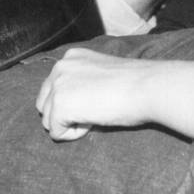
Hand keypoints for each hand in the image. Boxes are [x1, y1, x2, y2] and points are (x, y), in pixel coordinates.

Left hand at [34, 49, 157, 140]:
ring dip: (70, 125)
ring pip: (48, 121)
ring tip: (96, 115)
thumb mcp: (102, 76)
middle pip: (45, 105)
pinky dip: (73, 135)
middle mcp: (59, 67)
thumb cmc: (134, 85)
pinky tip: (93, 122)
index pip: (54, 88)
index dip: (74, 103)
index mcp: (71, 57)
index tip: (98, 100)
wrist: (148, 87)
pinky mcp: (60, 105)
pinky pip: (56, 133)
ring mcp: (58, 85)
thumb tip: (72, 108)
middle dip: (65, 115)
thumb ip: (82, 84)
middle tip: (94, 111)